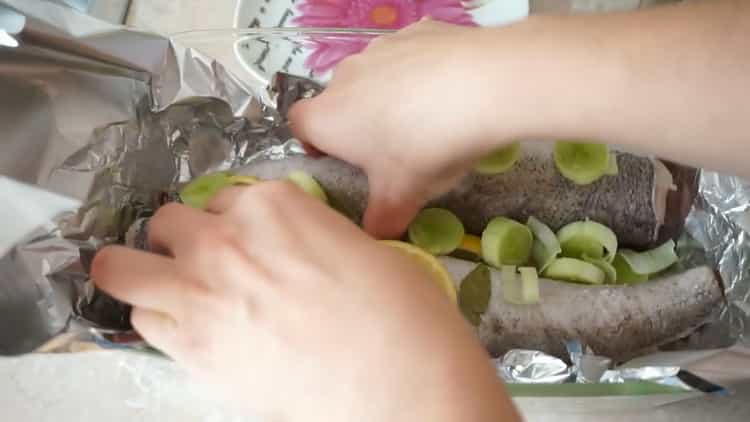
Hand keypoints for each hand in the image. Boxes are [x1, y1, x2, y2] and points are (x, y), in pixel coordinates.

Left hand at [91, 182, 517, 421]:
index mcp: (275, 205)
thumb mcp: (364, 251)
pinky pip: (141, 320)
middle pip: (169, 221)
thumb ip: (314, 239)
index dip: (233, 220)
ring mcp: (200, 290)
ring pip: (122, 266)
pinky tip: (178, 326)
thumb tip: (301, 253)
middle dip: (182, 239)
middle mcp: (226, 238)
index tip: (241, 238)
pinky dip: (154, 319)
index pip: (227, 196)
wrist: (399, 382)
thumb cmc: (401, 316)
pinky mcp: (191, 346)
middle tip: (202, 260)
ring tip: (156, 284)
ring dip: (137, 271)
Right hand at [289, 20, 508, 238]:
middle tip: (393, 150)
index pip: (299, 126)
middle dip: (358, 123)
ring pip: (374, 76)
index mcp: (328, 118)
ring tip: (427, 120)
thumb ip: (382, 220)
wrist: (481, 87)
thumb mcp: (402, 197)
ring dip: (389, 96)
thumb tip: (376, 236)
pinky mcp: (416, 31)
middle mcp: (344, 76)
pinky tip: (449, 90)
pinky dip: (420, 71)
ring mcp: (379, 47)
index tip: (340, 159)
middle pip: (339, 101)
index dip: (315, 143)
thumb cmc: (424, 148)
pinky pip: (409, 55)